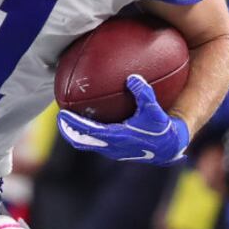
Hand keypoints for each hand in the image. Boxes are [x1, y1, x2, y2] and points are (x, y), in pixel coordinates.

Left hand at [57, 74, 189, 165]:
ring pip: (87, 144)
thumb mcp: (154, 110)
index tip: (61, 114)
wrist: (168, 148)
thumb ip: (144, 93)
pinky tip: (88, 120)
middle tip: (60, 117)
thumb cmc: (161, 128)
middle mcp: (111, 147)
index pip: (88, 132)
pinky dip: (87, 133)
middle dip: (68, 130)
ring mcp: (112, 151)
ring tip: (69, 119)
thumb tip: (132, 77)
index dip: (72, 124)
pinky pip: (95, 142)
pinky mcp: (115, 150)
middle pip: (81, 142)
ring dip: (76, 133)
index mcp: (116, 138)